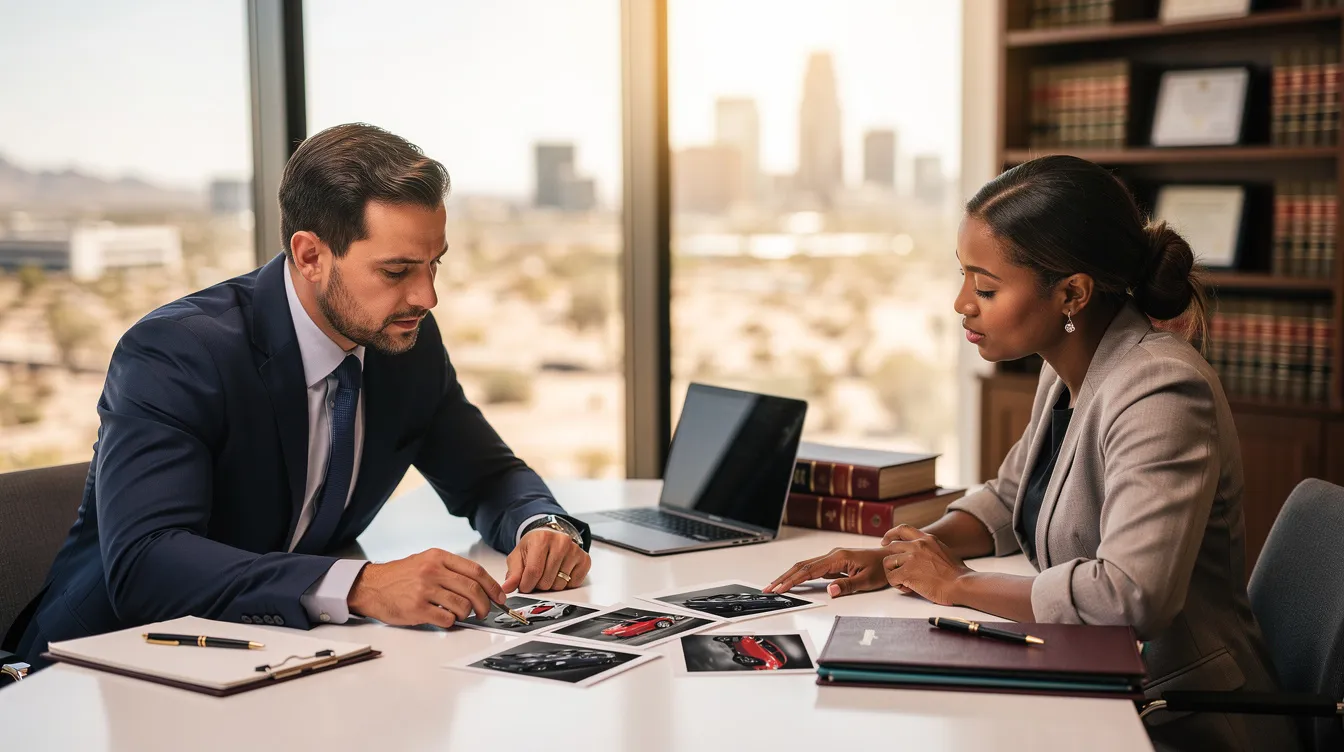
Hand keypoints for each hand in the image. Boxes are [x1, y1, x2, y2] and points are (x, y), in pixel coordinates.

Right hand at [347, 548, 506, 627]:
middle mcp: (432, 571)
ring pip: (462, 605)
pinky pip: (446, 618)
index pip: (475, 571)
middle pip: (472, 589)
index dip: (492, 586)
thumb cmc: (399, 576)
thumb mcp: (425, 561)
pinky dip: (451, 622)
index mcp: (438, 557)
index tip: (499, 596)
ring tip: (463, 615)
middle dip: (485, 603)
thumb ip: (449, 569)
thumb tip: (479, 584)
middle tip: (485, 611)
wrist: (370, 586)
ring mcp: (424, 590)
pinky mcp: (417, 608)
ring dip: (467, 614)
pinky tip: (446, 618)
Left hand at [502, 529, 590, 593]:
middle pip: (547, 581)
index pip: (533, 572)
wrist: (550, 536)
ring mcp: (575, 550)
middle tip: (537, 577)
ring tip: (548, 573)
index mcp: (542, 539)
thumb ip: (512, 573)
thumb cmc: (534, 546)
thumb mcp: (518, 556)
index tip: (524, 586)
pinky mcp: (585, 559)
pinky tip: (561, 572)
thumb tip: (507, 587)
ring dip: (552, 585)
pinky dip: (566, 584)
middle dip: (538, 585)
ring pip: (560, 584)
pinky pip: (574, 583)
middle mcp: (561, 542)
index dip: (526, 585)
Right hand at [765, 547, 890, 597]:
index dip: (792, 580)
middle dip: (784, 578)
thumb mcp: (867, 581)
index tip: (779, 588)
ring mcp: (833, 558)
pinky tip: (793, 582)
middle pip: (802, 566)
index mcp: (838, 558)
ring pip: (805, 566)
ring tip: (776, 585)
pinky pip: (813, 568)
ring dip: (790, 576)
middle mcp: (832, 555)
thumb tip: (830, 590)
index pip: (809, 570)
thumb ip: (847, 586)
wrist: (892, 558)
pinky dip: (800, 575)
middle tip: (769, 588)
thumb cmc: (882, 569)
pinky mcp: (835, 563)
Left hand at [881, 525, 972, 605]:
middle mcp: (918, 545)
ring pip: (888, 562)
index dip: (891, 534)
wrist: (961, 584)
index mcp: (927, 539)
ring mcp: (911, 558)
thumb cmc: (957, 574)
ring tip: (904, 582)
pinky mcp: (907, 572)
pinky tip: (908, 589)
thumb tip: (925, 555)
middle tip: (892, 569)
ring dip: (893, 573)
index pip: (903, 529)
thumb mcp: (944, 551)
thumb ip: (931, 549)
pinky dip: (896, 585)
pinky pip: (891, 577)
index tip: (886, 541)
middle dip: (890, 559)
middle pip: (891, 547)